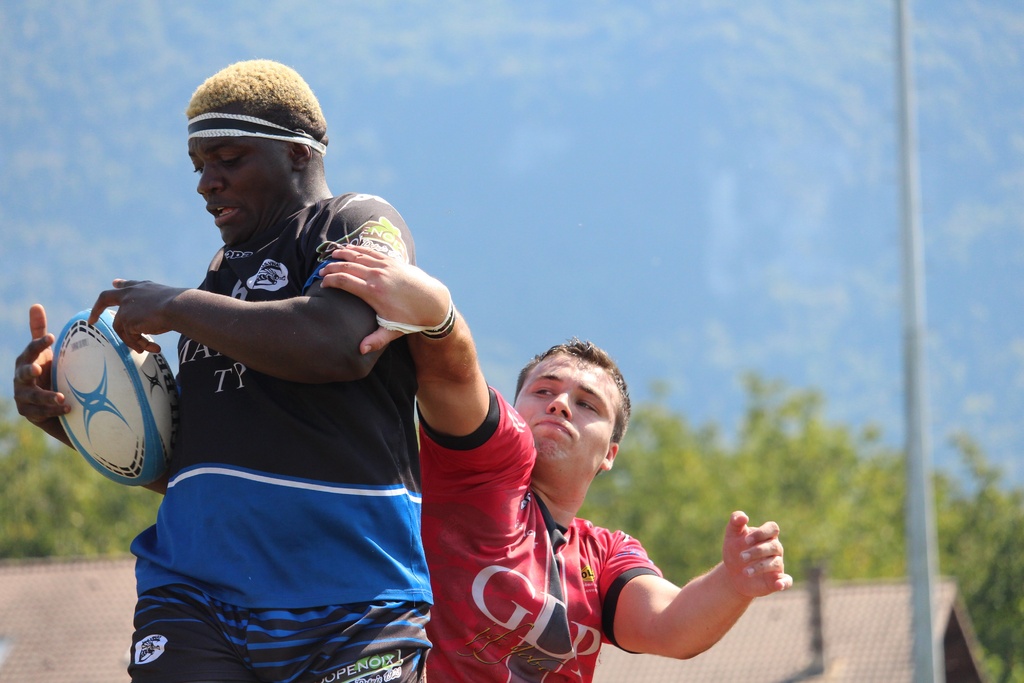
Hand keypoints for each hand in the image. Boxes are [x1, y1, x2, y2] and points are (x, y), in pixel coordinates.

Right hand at [13, 304, 70, 440]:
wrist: (46, 401)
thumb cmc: (45, 370)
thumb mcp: (44, 352)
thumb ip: (38, 331)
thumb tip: (35, 305)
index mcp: (26, 360)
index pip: (31, 350)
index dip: (39, 344)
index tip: (51, 337)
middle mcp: (21, 377)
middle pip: (23, 373)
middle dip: (29, 371)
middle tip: (38, 370)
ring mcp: (22, 396)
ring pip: (32, 396)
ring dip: (47, 396)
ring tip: (62, 397)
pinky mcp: (28, 412)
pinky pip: (40, 412)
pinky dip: (53, 411)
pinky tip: (68, 408)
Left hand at [89, 279, 185, 353]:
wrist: (178, 307)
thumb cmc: (179, 305)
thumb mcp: (167, 299)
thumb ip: (156, 305)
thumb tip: (155, 317)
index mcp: (141, 288)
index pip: (128, 284)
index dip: (121, 284)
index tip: (115, 283)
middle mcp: (129, 294)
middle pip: (106, 298)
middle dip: (97, 309)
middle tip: (92, 320)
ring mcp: (125, 308)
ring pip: (122, 329)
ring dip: (135, 341)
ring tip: (147, 350)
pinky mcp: (126, 320)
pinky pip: (130, 337)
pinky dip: (140, 345)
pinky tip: (153, 348)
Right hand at [319, 246, 450, 354]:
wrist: (433, 301)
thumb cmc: (411, 318)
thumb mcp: (392, 330)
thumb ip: (376, 340)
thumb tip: (360, 350)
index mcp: (373, 292)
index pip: (345, 281)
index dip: (331, 280)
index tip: (323, 284)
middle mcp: (377, 275)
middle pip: (348, 266)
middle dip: (332, 267)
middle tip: (321, 272)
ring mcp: (385, 266)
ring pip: (359, 256)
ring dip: (343, 255)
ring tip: (331, 255)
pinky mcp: (392, 261)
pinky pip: (371, 252)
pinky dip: (358, 249)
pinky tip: (350, 249)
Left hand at [721, 510, 791, 596]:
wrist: (732, 573)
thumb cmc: (734, 550)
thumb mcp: (732, 534)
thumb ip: (735, 521)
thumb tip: (744, 517)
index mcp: (767, 535)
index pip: (772, 528)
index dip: (761, 533)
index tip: (746, 540)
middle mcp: (775, 549)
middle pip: (774, 546)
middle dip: (757, 551)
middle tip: (741, 557)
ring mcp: (777, 564)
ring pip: (775, 563)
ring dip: (760, 567)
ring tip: (745, 572)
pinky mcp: (777, 579)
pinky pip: (787, 581)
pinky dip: (784, 582)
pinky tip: (778, 585)